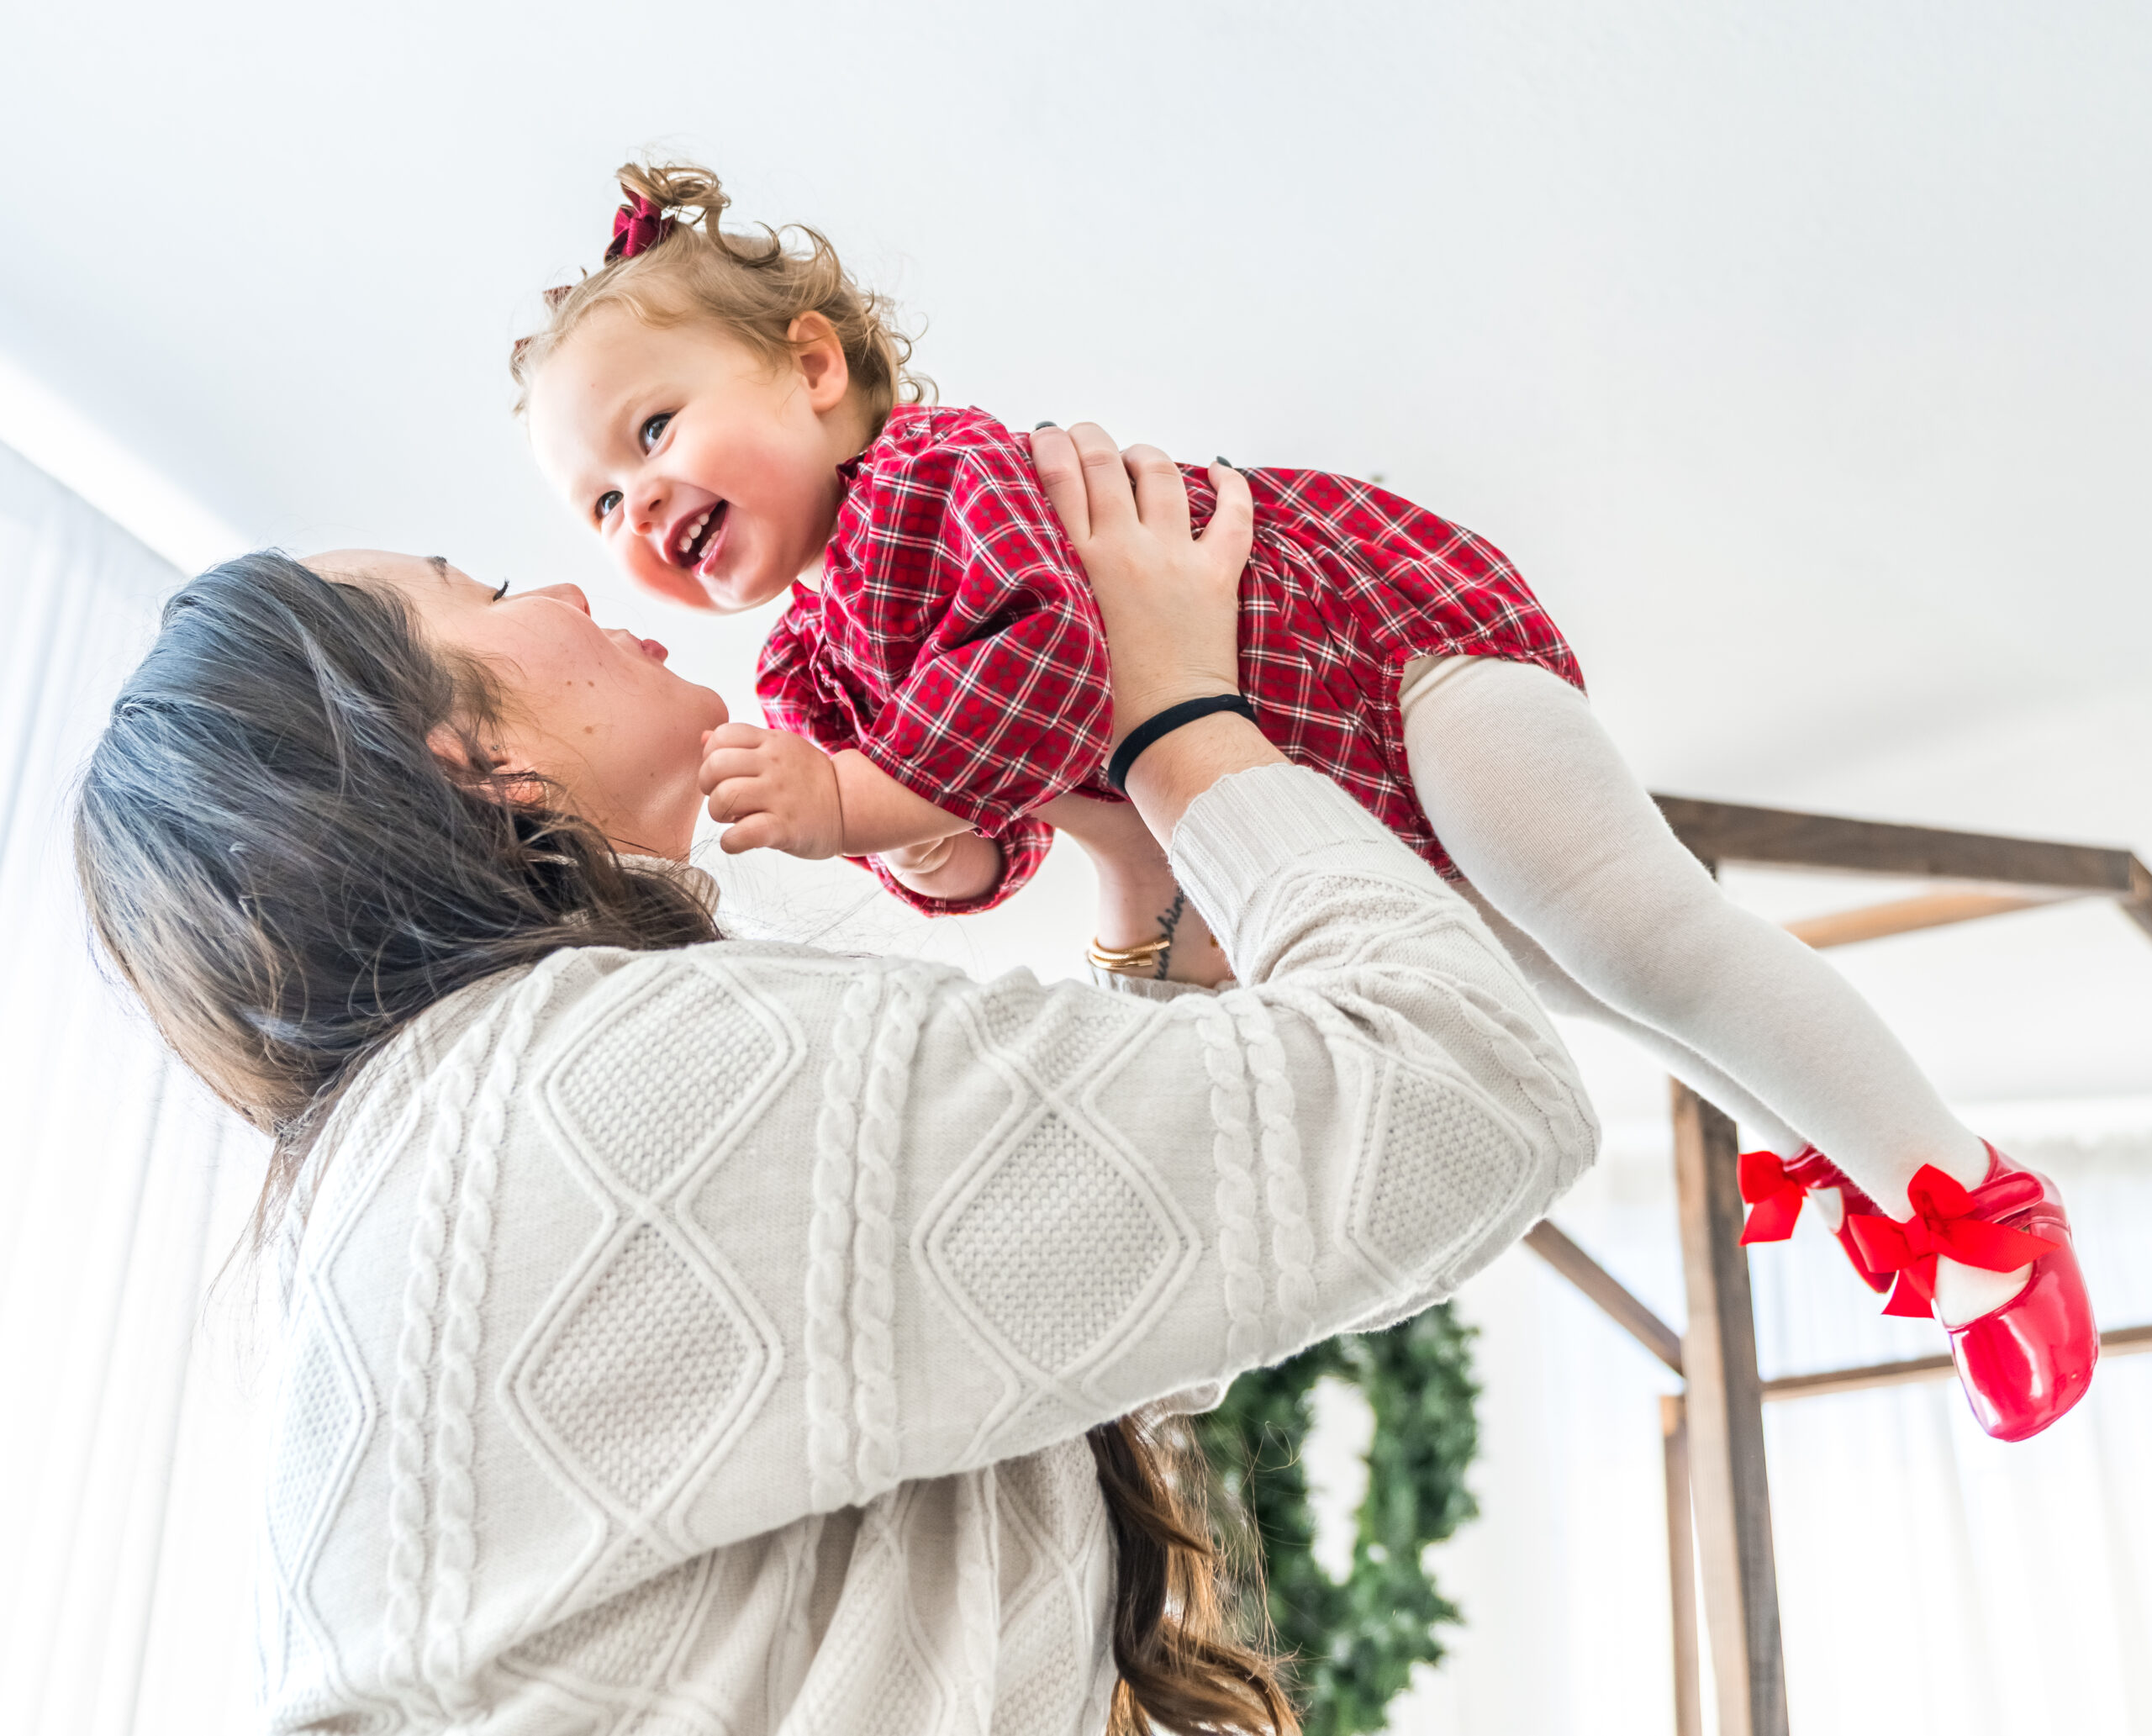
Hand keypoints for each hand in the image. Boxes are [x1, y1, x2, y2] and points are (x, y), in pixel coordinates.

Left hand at [698, 722, 845, 856]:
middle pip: (715, 766)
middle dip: (708, 787)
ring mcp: (781, 796)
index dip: (711, 757)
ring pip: (724, 798)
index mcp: (772, 742)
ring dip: (718, 813)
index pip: (721, 737)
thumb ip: (743, 743)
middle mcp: (775, 764)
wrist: (851, 806)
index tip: (723, 775)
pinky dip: (730, 842)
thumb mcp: (780, 749)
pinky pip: (742, 834)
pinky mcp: (785, 828)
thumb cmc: (808, 780)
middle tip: (722, 799)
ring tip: (732, 819)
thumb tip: (703, 738)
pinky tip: (737, 841)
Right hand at [1031, 423, 1251, 745]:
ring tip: (1135, 460)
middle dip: (1090, 439)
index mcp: (1078, 563)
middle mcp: (1127, 547)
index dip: (1049, 444)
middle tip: (1082, 440)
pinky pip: (1234, 513)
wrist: (1167, 734)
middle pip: (1104, 461)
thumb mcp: (1052, 636)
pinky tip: (1220, 469)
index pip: (1058, 475)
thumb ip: (1040, 592)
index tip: (1044, 436)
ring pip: (1162, 475)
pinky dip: (1230, 484)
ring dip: (1145, 457)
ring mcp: (1176, 556)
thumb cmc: (1103, 704)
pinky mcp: (1217, 574)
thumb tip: (1025, 564)